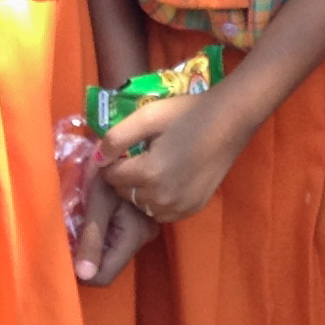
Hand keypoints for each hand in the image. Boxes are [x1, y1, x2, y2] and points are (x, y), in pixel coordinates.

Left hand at [71, 172, 159, 286]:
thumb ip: (91, 238)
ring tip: (80, 222)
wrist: (132, 146)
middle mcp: (144, 238)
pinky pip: (116, 240)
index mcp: (135, 235)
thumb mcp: (98, 201)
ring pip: (111, 253)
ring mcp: (144, 231)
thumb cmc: (110, 170)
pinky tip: (93, 216)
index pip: (104, 276)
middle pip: (108, 265)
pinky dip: (101, 234)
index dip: (82, 270)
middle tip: (69, 234)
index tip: (65, 251)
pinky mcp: (140, 223)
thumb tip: (82, 275)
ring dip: (93, 244)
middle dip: (86, 256)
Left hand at [99, 86, 248, 226]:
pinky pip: (163, 212)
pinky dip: (159, 199)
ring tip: (153, 166)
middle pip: (125, 194)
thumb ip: (116, 138)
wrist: (229, 120)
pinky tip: (168, 178)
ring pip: (142, 205)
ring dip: (141, 190)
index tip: (122, 149)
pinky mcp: (193, 209)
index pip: (111, 177)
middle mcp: (162, 197)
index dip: (112, 162)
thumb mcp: (147, 116)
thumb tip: (96, 158)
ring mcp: (179, 207)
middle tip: (138, 156)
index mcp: (148, 173)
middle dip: (125, 177)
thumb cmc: (186, 113)